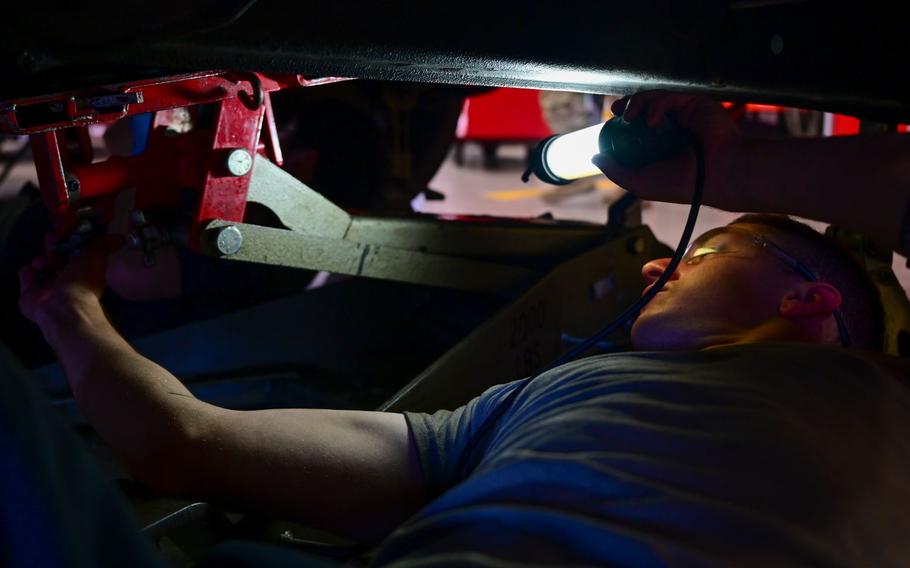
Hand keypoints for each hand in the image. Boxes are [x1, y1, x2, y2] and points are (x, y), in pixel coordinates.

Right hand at [18, 235, 124, 326]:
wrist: (63, 307)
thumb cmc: (82, 281)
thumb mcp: (97, 258)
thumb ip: (105, 246)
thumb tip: (121, 238)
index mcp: (82, 272)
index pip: (73, 254)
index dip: (69, 242)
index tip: (65, 231)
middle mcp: (65, 280)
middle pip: (55, 259)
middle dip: (52, 246)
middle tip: (49, 237)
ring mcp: (46, 288)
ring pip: (40, 266)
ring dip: (40, 259)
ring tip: (42, 261)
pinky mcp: (30, 294)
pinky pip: (26, 276)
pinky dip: (27, 271)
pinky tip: (32, 269)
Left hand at [593, 90, 746, 209]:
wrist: (716, 175)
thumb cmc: (681, 183)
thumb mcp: (639, 182)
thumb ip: (616, 171)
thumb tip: (594, 158)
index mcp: (663, 145)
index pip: (640, 125)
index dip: (625, 118)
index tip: (612, 119)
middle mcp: (675, 128)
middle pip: (647, 107)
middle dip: (629, 104)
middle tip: (618, 111)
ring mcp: (686, 115)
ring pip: (656, 98)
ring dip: (638, 102)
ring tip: (631, 117)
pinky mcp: (696, 104)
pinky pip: (670, 97)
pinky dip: (657, 105)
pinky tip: (653, 121)